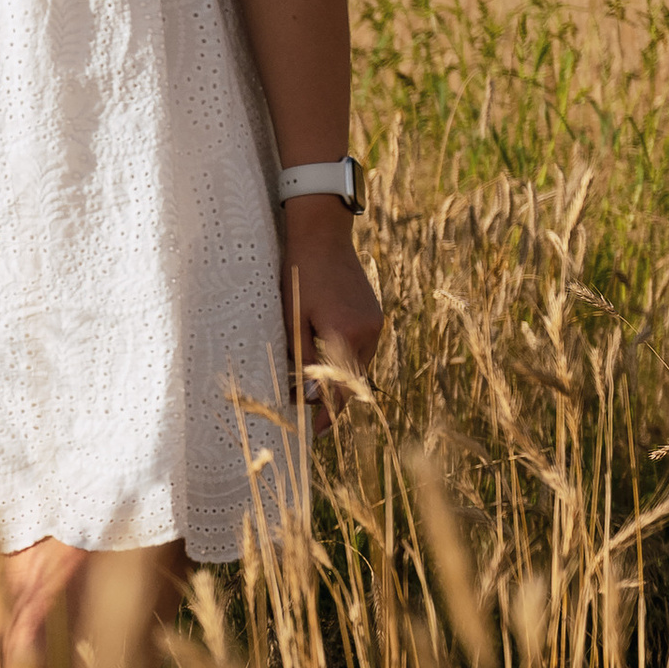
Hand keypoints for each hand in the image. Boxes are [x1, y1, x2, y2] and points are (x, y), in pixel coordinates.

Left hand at [279, 198, 383, 431]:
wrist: (322, 234)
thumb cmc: (300, 273)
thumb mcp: (293, 317)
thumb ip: (302, 357)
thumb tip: (307, 395)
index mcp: (347, 334)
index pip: (342, 388)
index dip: (329, 414)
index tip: (314, 433)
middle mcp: (369, 331)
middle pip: (354, 380)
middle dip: (334, 400)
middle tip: (311, 419)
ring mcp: (375, 322)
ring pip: (358, 364)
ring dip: (339, 379)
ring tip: (315, 393)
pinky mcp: (374, 313)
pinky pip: (361, 347)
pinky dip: (344, 359)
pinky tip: (326, 361)